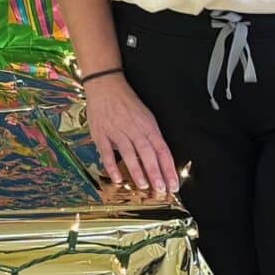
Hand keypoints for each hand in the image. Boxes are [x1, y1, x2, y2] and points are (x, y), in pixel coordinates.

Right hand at [82, 73, 178, 197]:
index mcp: (148, 126)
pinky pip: (106, 152)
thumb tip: (159, 160)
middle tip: (161, 189)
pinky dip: (111, 166)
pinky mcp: (101, 133)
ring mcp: (116, 131)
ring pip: (129, 152)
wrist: (105, 85)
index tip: (173, 184)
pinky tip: (117, 179)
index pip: (162, 149)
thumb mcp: (145, 116)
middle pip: (148, 152)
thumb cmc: (127, 102)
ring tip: (143, 186)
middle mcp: (134, 128)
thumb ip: (151, 137)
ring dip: (137, 170)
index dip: (168, 168)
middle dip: (156, 172)